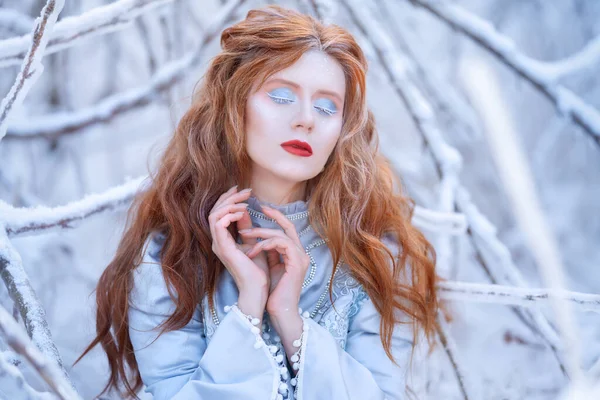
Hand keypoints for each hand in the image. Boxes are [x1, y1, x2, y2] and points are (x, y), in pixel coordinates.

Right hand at [209, 185, 268, 316]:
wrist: (258, 289)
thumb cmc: (257, 270)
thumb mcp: (253, 242)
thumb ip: (246, 227)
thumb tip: (244, 210)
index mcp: (223, 240)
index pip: (219, 213)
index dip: (229, 199)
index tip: (243, 189)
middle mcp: (217, 241)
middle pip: (214, 210)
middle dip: (229, 197)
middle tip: (245, 190)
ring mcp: (218, 245)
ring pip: (214, 214)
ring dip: (230, 204)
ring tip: (245, 201)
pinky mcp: (223, 248)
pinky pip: (218, 224)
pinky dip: (229, 215)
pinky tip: (242, 212)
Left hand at [239, 205, 309, 316]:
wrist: (281, 312)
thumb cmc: (273, 292)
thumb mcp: (268, 265)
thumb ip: (266, 250)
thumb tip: (254, 234)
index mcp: (294, 253)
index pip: (287, 228)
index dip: (276, 216)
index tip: (261, 208)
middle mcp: (301, 253)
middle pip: (289, 226)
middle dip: (271, 216)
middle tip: (253, 211)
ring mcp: (301, 258)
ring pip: (281, 234)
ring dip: (260, 234)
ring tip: (244, 237)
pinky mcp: (297, 263)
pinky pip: (282, 243)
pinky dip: (265, 244)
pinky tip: (252, 250)